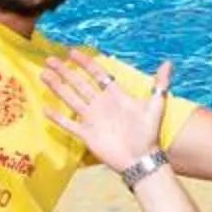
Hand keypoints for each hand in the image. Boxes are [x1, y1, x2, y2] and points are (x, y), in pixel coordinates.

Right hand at [39, 52, 169, 173]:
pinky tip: (45, 108)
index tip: (71, 52)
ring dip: (57, 87)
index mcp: (115, 95)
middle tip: (49, 59)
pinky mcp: (86, 134)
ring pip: (70, 98)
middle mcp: (100, 104)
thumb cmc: (149, 133)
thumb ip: (160, 84)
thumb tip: (169, 62)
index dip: (85, 62)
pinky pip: (69, 124)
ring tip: (43, 75)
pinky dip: (57, 117)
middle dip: (64, 71)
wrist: (141, 159)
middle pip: (78, 83)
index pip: (97, 73)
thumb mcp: (155, 106)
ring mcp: (92, 118)